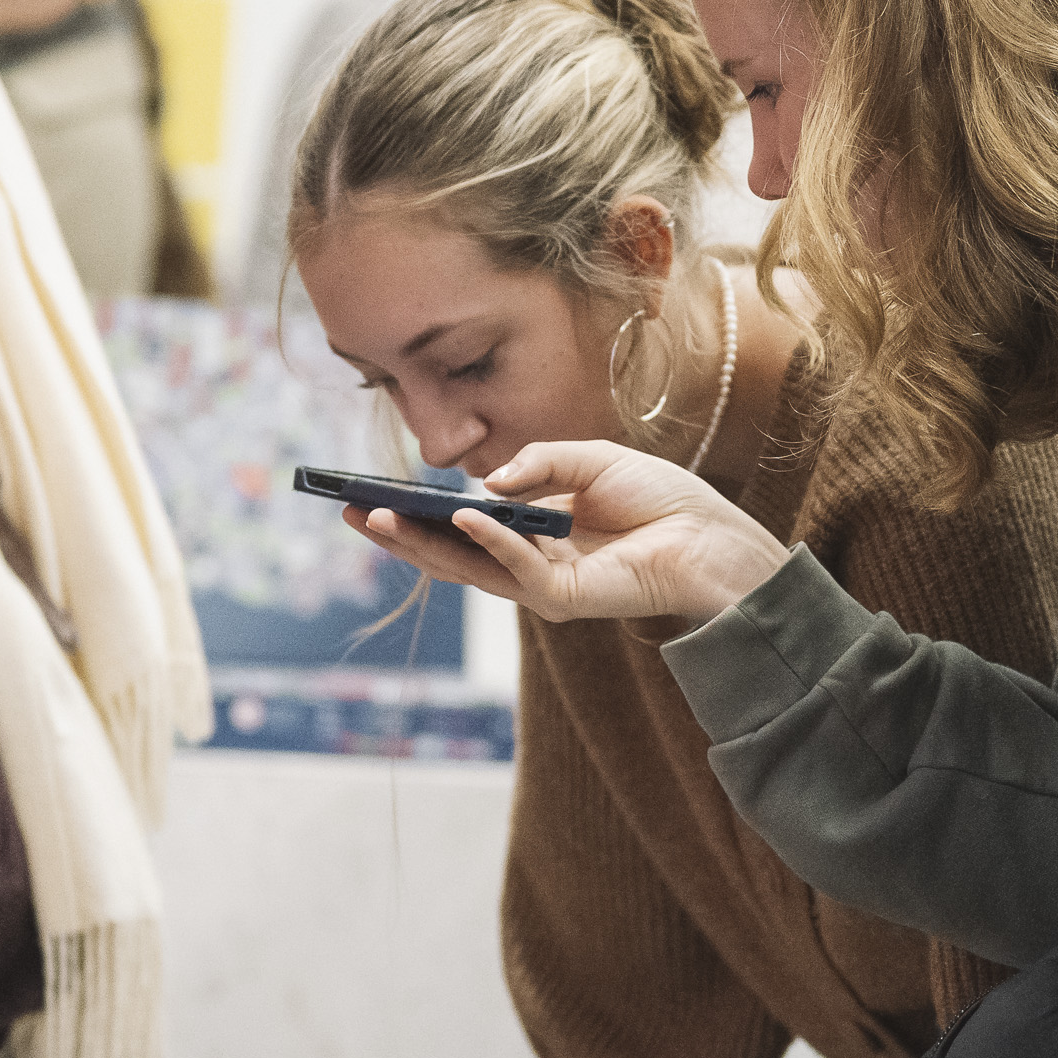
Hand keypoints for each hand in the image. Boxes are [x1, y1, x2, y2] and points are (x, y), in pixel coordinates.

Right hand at [346, 439, 791, 626]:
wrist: (709, 533)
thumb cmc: (657, 497)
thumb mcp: (588, 459)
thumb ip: (536, 463)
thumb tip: (487, 482)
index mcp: (527, 532)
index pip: (457, 527)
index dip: (413, 512)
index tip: (364, 494)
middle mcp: (526, 563)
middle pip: (446, 554)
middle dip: (396, 534)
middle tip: (349, 510)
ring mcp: (541, 586)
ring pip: (467, 569)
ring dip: (422, 544)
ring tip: (379, 517)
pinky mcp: (564, 599)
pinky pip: (516, 568)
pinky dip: (489, 541)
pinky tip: (463, 515)